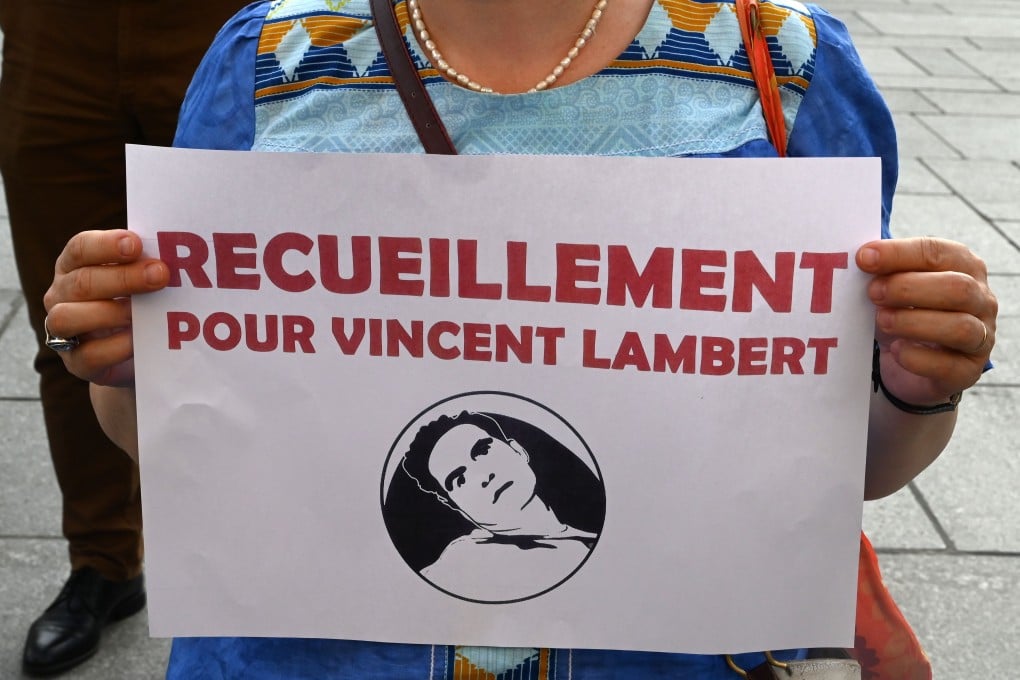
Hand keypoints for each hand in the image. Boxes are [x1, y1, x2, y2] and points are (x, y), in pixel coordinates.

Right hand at [43, 230, 169, 386]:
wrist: (137, 355)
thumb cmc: (139, 305)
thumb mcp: (140, 283)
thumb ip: (147, 267)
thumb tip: (175, 256)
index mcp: (75, 266)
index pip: (80, 248)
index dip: (106, 245)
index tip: (136, 244)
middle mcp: (62, 295)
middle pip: (82, 282)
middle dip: (124, 277)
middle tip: (160, 274)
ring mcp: (63, 331)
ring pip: (67, 317)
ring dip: (110, 312)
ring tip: (142, 312)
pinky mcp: (76, 363)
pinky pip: (88, 355)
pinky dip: (115, 347)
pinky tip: (138, 340)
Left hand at [856, 237, 996, 405]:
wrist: (908, 367)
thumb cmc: (903, 314)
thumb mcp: (893, 289)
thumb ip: (884, 272)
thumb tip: (863, 258)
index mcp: (964, 267)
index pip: (939, 253)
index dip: (900, 253)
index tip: (864, 258)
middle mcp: (981, 300)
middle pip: (957, 287)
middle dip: (908, 288)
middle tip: (873, 292)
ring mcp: (980, 338)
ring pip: (960, 327)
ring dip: (913, 322)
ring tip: (882, 320)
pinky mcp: (967, 371)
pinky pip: (948, 366)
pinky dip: (917, 358)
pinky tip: (896, 350)